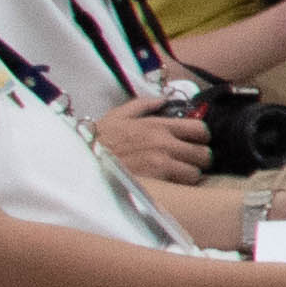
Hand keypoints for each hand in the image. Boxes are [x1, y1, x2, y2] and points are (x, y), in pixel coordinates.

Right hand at [96, 102, 210, 187]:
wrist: (82, 163)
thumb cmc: (99, 140)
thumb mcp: (118, 116)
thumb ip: (143, 105)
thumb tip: (163, 99)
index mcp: (158, 126)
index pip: (200, 129)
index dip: (200, 137)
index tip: (193, 142)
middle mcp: (165, 143)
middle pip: (204, 153)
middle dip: (198, 158)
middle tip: (188, 161)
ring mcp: (162, 163)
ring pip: (196, 172)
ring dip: (190, 174)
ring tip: (178, 174)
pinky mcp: (157, 181)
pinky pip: (183, 186)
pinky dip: (180, 187)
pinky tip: (170, 184)